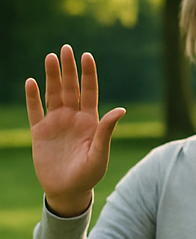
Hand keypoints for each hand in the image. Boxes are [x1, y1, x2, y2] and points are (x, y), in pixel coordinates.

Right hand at [25, 45, 125, 217]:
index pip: (90, 92)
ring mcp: (56, 123)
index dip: (88, 74)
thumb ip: (106, 131)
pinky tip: (31, 82)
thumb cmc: (89, 174)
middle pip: (71, 88)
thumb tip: (121, 110)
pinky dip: (32, 97)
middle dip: (69, 69)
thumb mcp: (100, 153)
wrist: (68, 190)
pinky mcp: (39, 132)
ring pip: (53, 95)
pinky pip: (34, 111)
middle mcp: (73, 118)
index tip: (87, 55)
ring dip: (51, 77)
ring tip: (50, 58)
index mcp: (91, 121)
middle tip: (65, 48)